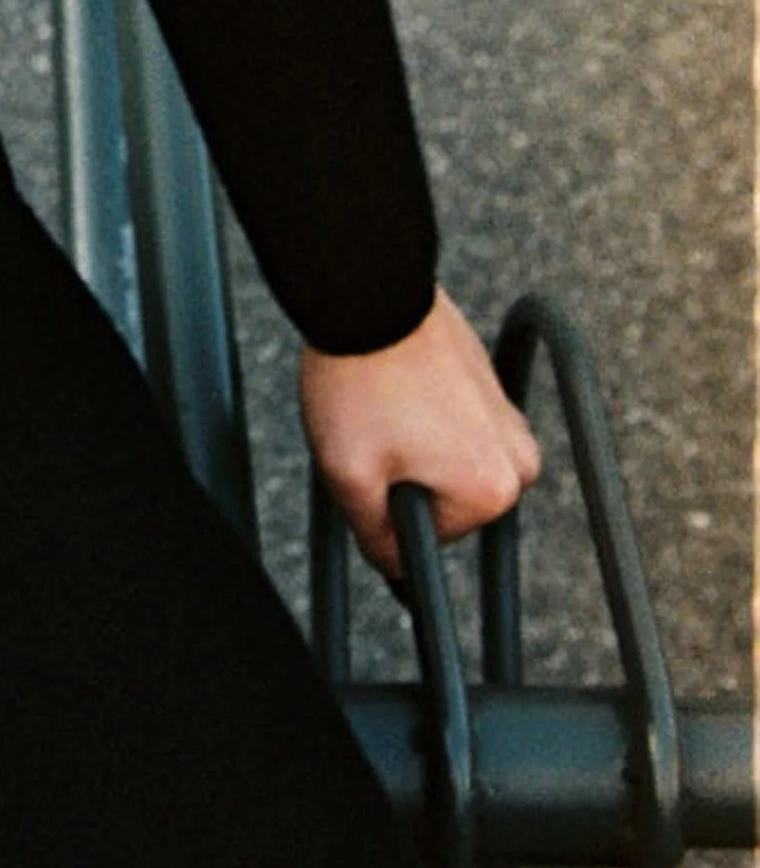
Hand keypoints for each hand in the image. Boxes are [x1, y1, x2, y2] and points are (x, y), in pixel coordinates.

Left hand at [300, 287, 540, 584]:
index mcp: (490, 490)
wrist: (371, 296)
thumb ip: (376, 537)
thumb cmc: (360, 386)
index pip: (429, 537)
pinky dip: (420, 413)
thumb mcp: (350, 476)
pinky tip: (391, 387)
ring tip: (378, 406)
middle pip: (444, 499)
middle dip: (403, 476)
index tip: (369, 468)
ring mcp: (509, 418)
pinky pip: (453, 423)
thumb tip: (395, 571)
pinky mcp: (492, 385)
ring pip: (447, 460)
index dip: (384, 508)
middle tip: (370, 433)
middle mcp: (517, 458)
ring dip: (411, 444)